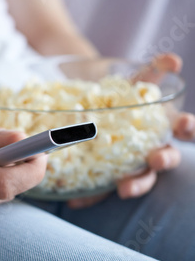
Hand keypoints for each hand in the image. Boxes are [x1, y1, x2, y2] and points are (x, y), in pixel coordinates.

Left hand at [68, 53, 194, 208]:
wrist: (88, 104)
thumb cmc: (121, 95)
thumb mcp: (135, 79)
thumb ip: (155, 69)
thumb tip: (174, 59)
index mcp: (161, 126)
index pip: (184, 130)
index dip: (187, 128)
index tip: (182, 123)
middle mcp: (150, 148)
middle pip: (165, 158)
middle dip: (164, 159)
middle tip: (156, 158)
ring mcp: (127, 164)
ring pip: (139, 179)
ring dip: (136, 184)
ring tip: (124, 188)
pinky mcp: (104, 177)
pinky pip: (99, 190)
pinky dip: (89, 197)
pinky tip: (76, 201)